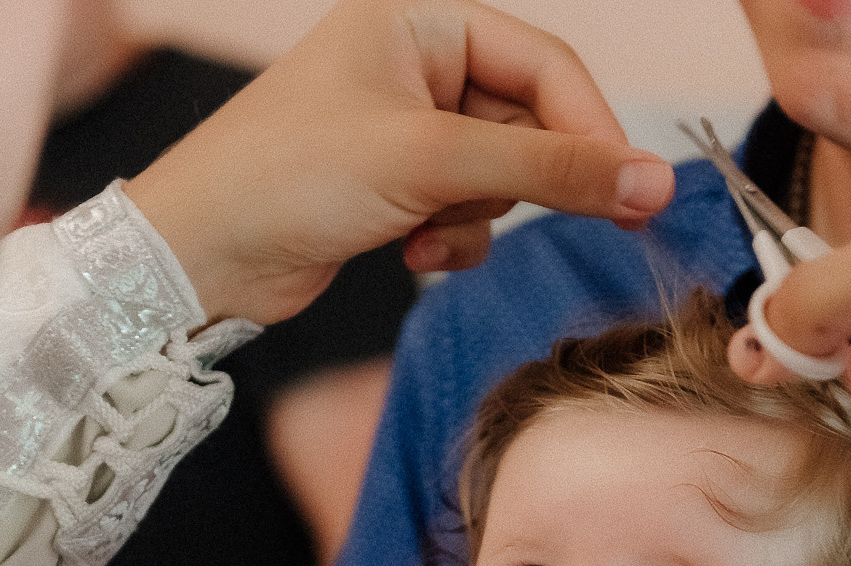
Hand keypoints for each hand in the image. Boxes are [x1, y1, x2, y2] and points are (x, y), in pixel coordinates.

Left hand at [124, 0, 674, 325]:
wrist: (197, 256)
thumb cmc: (286, 179)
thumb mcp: (430, 163)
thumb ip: (550, 170)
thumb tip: (654, 182)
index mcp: (418, 23)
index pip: (546, 63)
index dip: (592, 128)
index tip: (635, 191)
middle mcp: (413, 67)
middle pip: (530, 123)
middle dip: (516, 181)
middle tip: (523, 219)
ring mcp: (404, 130)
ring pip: (501, 176)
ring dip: (477, 216)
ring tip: (424, 231)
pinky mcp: (394, 188)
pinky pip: (468, 211)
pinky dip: (453, 239)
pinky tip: (412, 252)